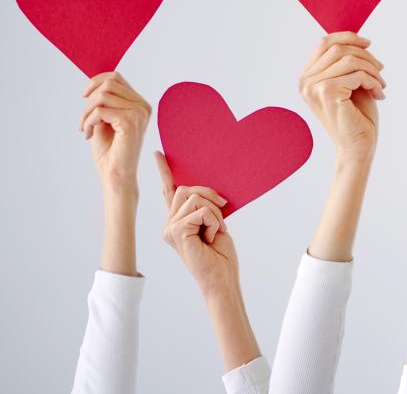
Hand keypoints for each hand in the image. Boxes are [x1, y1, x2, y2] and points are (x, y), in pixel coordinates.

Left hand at [80, 72, 150, 189]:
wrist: (115, 174)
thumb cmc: (110, 151)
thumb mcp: (105, 119)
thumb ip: (104, 101)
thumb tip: (95, 82)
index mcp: (140, 104)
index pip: (116, 77)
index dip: (96, 82)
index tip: (84, 96)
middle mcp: (143, 107)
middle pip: (109, 84)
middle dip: (89, 100)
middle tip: (83, 120)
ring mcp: (139, 113)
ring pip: (103, 96)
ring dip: (86, 112)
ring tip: (85, 128)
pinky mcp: (130, 122)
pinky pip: (100, 111)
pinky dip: (88, 121)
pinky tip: (88, 134)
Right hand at [156, 151, 235, 296]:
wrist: (221, 277)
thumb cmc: (220, 254)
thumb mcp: (214, 223)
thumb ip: (204, 207)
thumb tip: (207, 191)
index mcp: (178, 220)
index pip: (169, 191)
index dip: (164, 171)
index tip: (158, 154)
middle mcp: (169, 223)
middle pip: (187, 188)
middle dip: (210, 196)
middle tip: (222, 213)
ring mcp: (169, 228)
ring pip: (195, 197)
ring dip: (214, 212)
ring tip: (216, 230)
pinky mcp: (176, 231)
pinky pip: (200, 211)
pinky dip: (213, 221)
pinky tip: (211, 237)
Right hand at [299, 32, 385, 158]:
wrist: (358, 148)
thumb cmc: (357, 117)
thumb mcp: (351, 83)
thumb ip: (348, 62)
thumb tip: (357, 39)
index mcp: (307, 77)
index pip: (324, 43)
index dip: (348, 37)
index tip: (369, 43)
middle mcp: (305, 81)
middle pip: (338, 48)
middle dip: (365, 56)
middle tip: (381, 70)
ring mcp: (313, 87)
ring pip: (349, 59)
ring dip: (372, 70)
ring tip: (381, 84)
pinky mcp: (327, 93)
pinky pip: (357, 74)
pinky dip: (373, 82)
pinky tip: (379, 94)